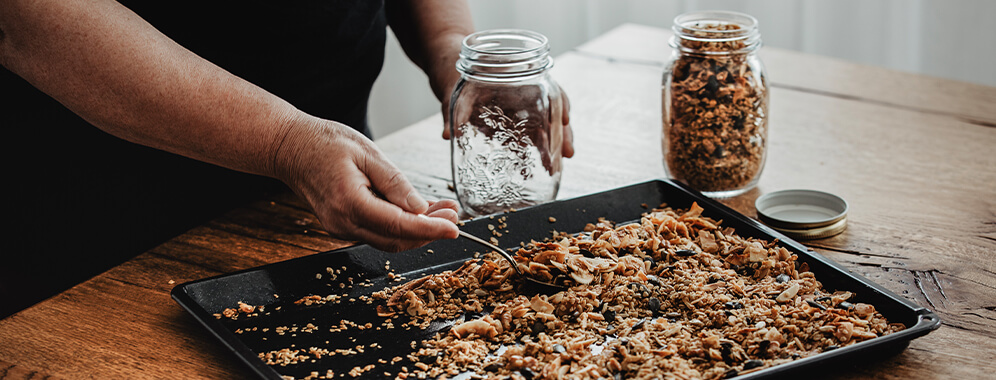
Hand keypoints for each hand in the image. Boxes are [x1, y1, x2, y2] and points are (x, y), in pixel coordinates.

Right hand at [274, 116, 458, 251]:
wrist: (289, 147)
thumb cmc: (325, 143)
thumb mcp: (367, 153)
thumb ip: (395, 183)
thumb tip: (420, 208)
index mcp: (350, 203)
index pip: (399, 226)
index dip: (431, 229)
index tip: (454, 227)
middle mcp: (343, 223)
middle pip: (397, 240)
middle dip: (429, 231)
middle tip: (454, 214)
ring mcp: (340, 228)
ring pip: (389, 240)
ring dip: (418, 229)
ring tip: (442, 210)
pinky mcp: (342, 225)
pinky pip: (377, 232)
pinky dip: (400, 226)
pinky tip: (417, 210)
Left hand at [441, 84, 574, 158]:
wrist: (448, 74)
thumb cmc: (452, 75)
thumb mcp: (449, 92)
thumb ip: (449, 113)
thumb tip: (446, 134)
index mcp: (513, 80)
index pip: (545, 87)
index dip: (559, 102)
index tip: (564, 119)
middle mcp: (521, 95)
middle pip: (551, 111)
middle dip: (562, 132)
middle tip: (568, 153)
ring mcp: (518, 110)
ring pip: (544, 126)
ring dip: (554, 145)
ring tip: (555, 166)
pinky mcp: (510, 123)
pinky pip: (530, 136)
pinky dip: (538, 151)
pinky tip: (542, 166)